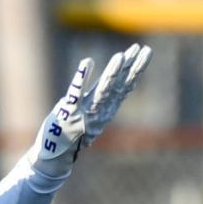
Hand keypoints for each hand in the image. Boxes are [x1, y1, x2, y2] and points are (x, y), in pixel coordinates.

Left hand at [27, 43, 151, 176]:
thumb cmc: (72, 134)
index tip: (146, 52)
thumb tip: (112, 87)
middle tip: (144, 48)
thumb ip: (101, 101)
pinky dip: (82, 77)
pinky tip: (87, 61)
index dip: (136, 69)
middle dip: (132, 67)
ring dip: (112, 72)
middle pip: (119, 85)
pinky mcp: (68, 112)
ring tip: (121, 55)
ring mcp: (85, 112)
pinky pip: (76, 92)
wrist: (56, 155)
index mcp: (106, 110)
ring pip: (103, 89)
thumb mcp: (91, 117)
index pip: (125, 86)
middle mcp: (99, 110)